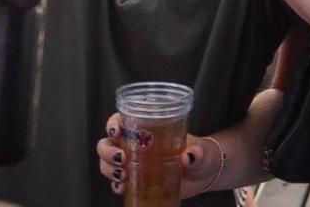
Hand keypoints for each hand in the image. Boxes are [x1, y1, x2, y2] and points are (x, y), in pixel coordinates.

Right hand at [96, 114, 224, 198]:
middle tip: (121, 158)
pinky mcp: (136, 181)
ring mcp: (133, 163)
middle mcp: (135, 144)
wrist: (202, 175)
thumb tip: (188, 157)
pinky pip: (117, 184)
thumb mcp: (201, 151)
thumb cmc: (200, 154)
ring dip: (109, 169)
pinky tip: (124, 188)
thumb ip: (197, 153)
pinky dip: (116, 186)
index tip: (116, 131)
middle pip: (107, 143)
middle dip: (107, 151)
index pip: (121, 120)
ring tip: (123, 176)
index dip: (112, 124)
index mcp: (147, 128)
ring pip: (107, 163)